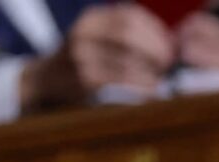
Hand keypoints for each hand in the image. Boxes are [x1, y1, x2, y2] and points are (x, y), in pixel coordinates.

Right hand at [20, 4, 174, 109]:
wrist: (47, 79)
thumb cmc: (86, 58)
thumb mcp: (99, 36)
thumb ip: (128, 34)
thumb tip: (171, 42)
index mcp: (92, 18)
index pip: (130, 15)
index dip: (155, 30)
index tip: (171, 44)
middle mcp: (84, 32)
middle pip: (128, 34)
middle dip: (156, 49)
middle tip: (169, 62)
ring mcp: (81, 55)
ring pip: (127, 60)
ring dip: (152, 71)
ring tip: (163, 78)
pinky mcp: (84, 78)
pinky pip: (121, 80)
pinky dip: (142, 85)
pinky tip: (153, 90)